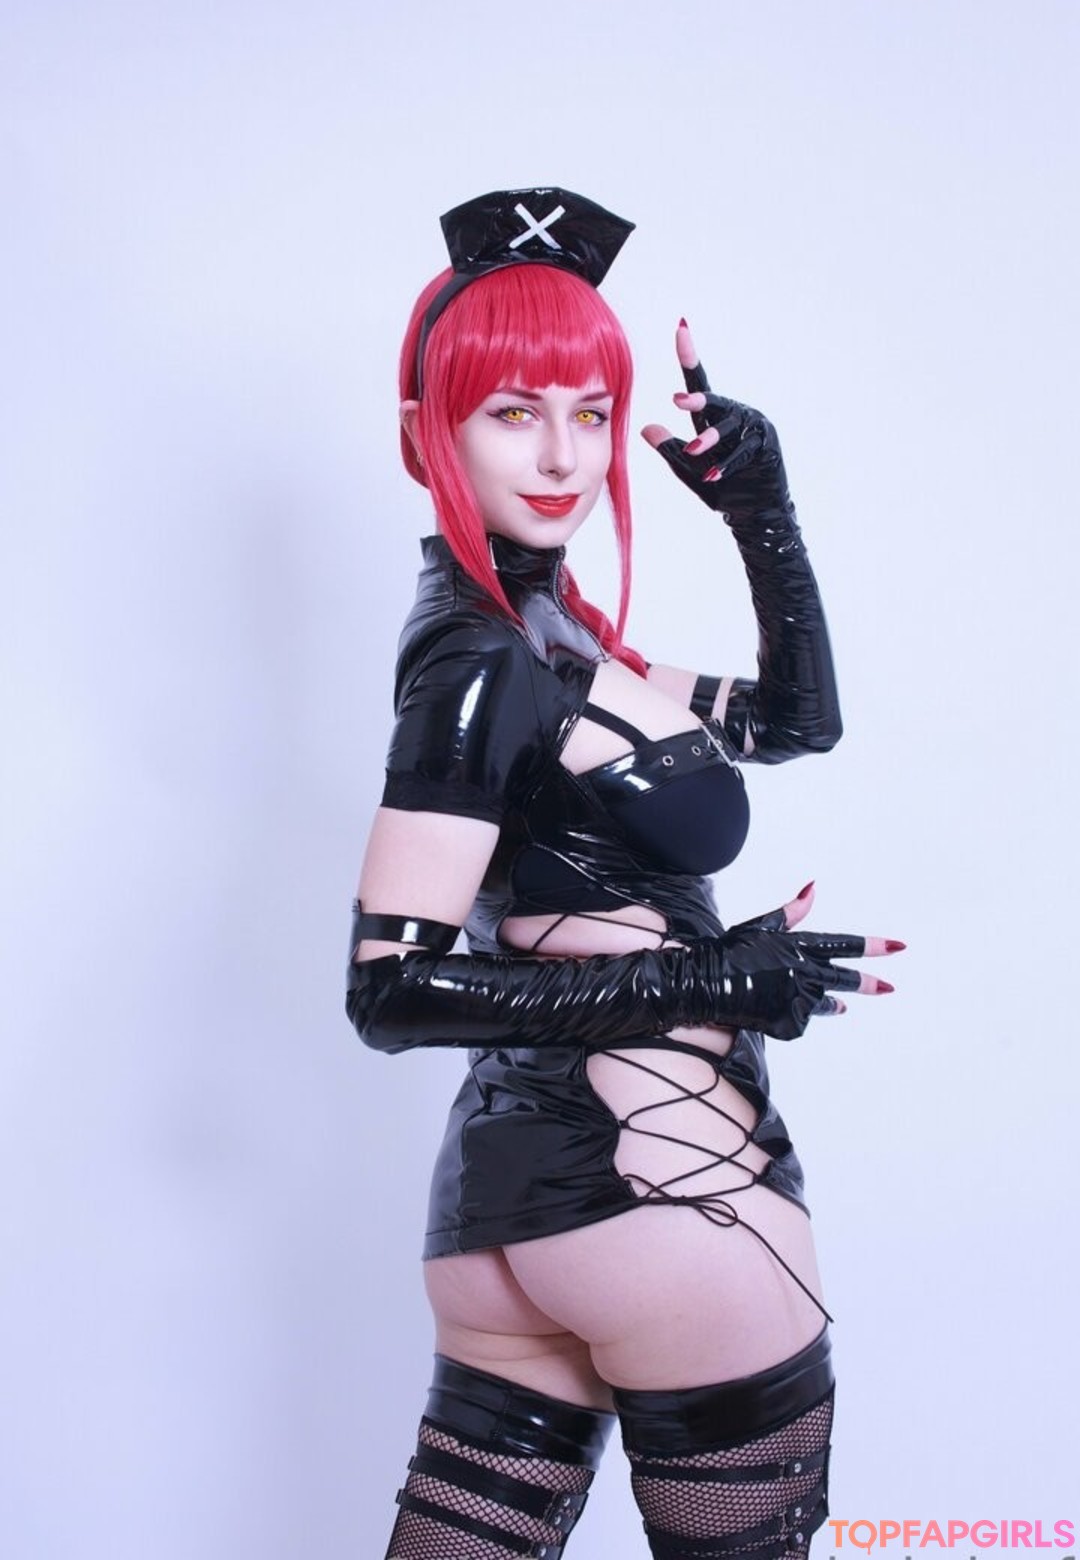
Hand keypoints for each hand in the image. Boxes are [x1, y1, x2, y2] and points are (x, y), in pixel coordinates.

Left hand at [641, 321, 790, 521]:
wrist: (753, 513)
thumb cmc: (723, 488)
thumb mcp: (689, 470)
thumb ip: (670, 450)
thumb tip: (646, 427)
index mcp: (715, 418)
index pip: (698, 384)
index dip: (689, 358)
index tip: (681, 328)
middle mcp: (735, 417)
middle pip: (715, 402)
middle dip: (697, 398)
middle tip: (677, 400)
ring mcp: (754, 430)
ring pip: (728, 429)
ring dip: (710, 441)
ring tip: (693, 451)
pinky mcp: (767, 448)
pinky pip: (743, 454)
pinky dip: (727, 466)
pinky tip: (713, 476)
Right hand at [715, 880, 903, 1038]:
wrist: (706, 983)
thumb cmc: (731, 950)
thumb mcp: (762, 927)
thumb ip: (792, 912)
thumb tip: (813, 888)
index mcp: (800, 946)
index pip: (844, 945)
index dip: (873, 946)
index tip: (899, 946)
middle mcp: (805, 972)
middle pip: (845, 979)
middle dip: (869, 983)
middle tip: (888, 987)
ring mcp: (799, 999)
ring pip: (822, 1003)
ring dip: (820, 1001)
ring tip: (806, 999)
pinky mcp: (791, 1023)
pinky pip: (799, 1020)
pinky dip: (788, 1015)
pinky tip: (768, 1007)